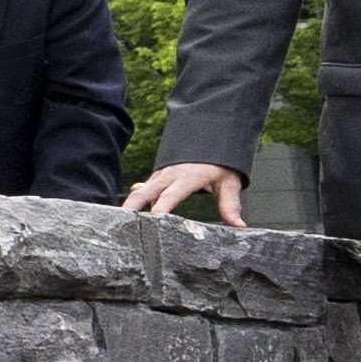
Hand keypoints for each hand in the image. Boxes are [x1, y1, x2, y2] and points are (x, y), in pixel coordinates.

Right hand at [126, 155, 247, 223]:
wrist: (213, 136)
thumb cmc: (221, 162)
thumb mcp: (229, 182)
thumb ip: (230, 205)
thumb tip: (238, 225)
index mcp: (187, 178)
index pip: (169, 197)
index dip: (160, 210)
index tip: (153, 222)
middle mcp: (170, 175)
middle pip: (144, 192)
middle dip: (132, 206)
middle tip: (122, 221)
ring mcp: (162, 173)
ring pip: (141, 190)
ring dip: (132, 204)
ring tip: (122, 221)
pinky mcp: (159, 174)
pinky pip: (146, 187)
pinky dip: (139, 198)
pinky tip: (134, 212)